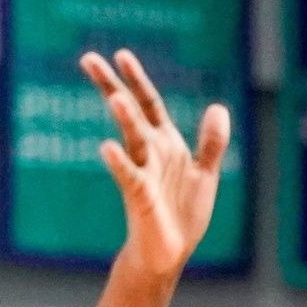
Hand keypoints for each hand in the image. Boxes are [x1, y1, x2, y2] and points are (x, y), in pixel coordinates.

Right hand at [80, 49, 230, 277]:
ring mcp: (144, 172)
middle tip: (88, 59)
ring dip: (125, 119)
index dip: (137, 80)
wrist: (171, 252)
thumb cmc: (182, 213)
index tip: (120, 54)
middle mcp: (151, 153)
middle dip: (112, 86)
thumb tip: (218, 106)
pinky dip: (119, 162)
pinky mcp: (140, 197)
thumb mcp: (204, 173)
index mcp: (166, 144)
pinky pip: (128, 176)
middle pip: (131, 113)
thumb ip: (211, 142)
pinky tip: (107, 147)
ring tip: (116, 98)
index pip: (149, 104)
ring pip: (133, 139)